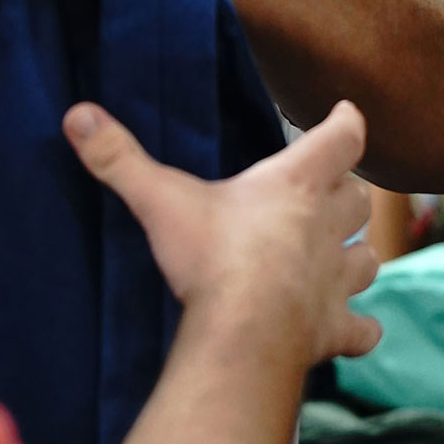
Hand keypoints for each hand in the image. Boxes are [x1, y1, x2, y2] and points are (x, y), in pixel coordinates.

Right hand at [74, 98, 384, 364]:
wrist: (244, 331)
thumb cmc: (211, 258)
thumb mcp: (158, 199)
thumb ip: (119, 158)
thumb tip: (77, 115)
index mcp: (295, 186)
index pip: (340, 139)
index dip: (345, 123)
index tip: (346, 113)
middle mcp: (328, 227)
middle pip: (358, 198)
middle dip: (347, 193)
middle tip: (331, 190)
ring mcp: (337, 280)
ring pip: (367, 259)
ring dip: (356, 254)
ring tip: (340, 256)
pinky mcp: (334, 326)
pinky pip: (361, 328)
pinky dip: (358, 327)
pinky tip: (352, 328)